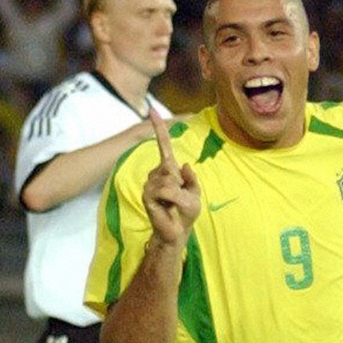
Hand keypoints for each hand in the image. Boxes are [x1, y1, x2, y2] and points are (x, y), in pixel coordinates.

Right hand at [141, 106, 200, 244]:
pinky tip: (169, 207)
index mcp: (168, 170)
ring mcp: (150, 183)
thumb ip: (192, 178)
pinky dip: (174, 199)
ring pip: (169, 180)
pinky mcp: (147, 194)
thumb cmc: (186, 213)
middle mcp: (156, 174)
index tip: (151, 110)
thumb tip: (184, 164)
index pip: (163, 146)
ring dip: (179, 194)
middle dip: (182, 184)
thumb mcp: (195, 193)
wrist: (176, 232)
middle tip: (181, 199)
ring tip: (175, 205)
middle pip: (171, 167)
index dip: (159, 129)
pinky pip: (165, 190)